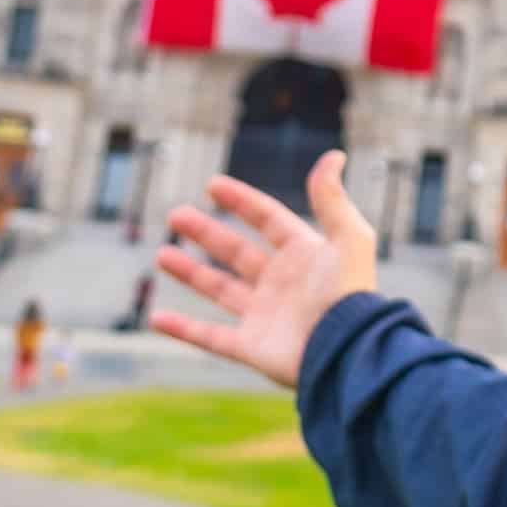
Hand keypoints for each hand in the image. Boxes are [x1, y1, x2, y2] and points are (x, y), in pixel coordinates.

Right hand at [151, 150, 378, 387]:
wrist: (346, 351)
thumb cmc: (350, 293)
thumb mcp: (348, 237)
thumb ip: (332, 198)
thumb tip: (334, 155)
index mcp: (306, 255)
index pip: (269, 220)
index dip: (242, 201)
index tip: (213, 184)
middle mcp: (283, 284)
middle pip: (237, 252)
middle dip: (206, 233)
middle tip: (175, 214)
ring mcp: (265, 317)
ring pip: (220, 290)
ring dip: (190, 272)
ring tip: (161, 254)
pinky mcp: (252, 348)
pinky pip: (210, 338)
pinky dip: (182, 329)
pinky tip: (156, 318)